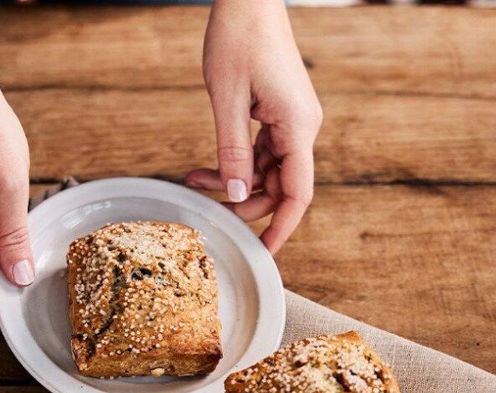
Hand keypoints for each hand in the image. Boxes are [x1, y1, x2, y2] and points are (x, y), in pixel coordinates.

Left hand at [186, 0, 321, 253]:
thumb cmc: (239, 36)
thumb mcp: (227, 100)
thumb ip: (232, 153)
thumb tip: (238, 196)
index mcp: (297, 126)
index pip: (298, 194)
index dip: (282, 228)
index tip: (264, 253)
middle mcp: (300, 128)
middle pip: (279, 187)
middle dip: (244, 205)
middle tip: (211, 212)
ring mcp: (290, 122)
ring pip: (266, 173)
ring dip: (232, 183)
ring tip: (194, 181)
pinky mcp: (277, 116)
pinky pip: (259, 153)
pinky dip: (234, 163)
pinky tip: (204, 168)